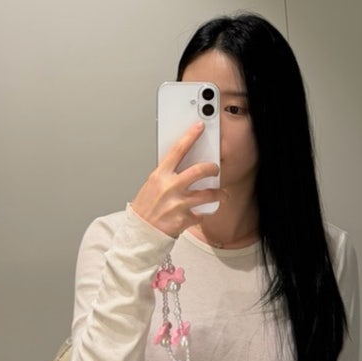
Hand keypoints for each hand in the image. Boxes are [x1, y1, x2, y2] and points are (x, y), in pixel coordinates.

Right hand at [131, 121, 222, 237]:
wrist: (140, 234)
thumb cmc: (145, 208)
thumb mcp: (151, 186)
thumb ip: (167, 175)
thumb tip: (184, 165)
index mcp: (160, 176)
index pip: (177, 150)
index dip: (190, 136)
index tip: (199, 127)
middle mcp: (170, 188)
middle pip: (199, 171)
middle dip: (212, 168)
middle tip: (215, 169)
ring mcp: (178, 204)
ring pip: (207, 194)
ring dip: (218, 194)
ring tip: (221, 194)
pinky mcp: (184, 219)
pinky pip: (201, 214)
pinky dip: (203, 214)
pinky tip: (201, 213)